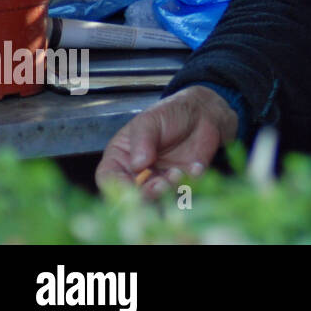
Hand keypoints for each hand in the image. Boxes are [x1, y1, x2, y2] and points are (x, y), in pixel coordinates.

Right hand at [95, 86, 238, 198]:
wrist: (202, 112)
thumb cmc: (168, 114)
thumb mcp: (149, 121)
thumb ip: (142, 140)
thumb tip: (137, 165)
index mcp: (120, 158)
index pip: (108, 178)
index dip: (116, 187)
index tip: (130, 188)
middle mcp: (137, 174)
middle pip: (132, 194)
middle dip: (144, 193)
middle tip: (159, 184)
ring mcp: (160, 180)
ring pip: (157, 197)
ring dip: (166, 190)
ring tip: (177, 173)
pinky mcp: (182, 183)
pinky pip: (184, 191)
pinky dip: (189, 184)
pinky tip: (195, 167)